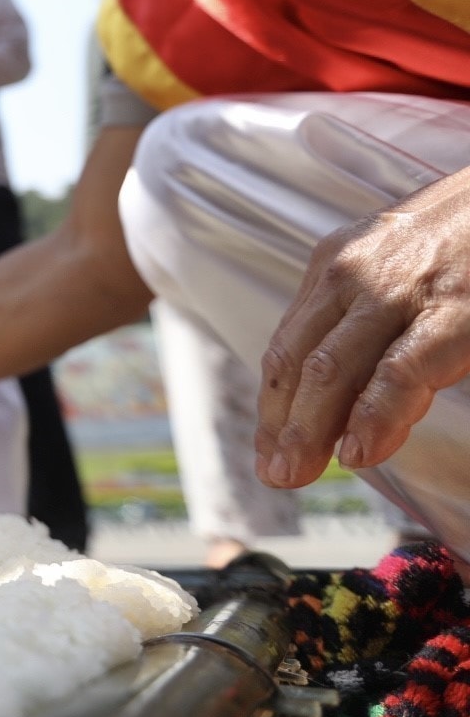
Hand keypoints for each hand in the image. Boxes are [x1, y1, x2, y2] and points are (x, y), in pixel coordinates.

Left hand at [257, 173, 469, 487]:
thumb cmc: (464, 241)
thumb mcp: (398, 267)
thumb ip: (365, 322)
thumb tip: (347, 401)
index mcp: (335, 266)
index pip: (288, 346)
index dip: (273, 404)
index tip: (266, 449)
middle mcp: (353, 275)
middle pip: (298, 361)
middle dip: (281, 425)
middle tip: (276, 474)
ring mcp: (400, 292)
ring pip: (332, 368)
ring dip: (309, 429)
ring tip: (297, 474)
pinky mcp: (451, 311)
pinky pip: (398, 370)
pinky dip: (373, 415)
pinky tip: (359, 451)